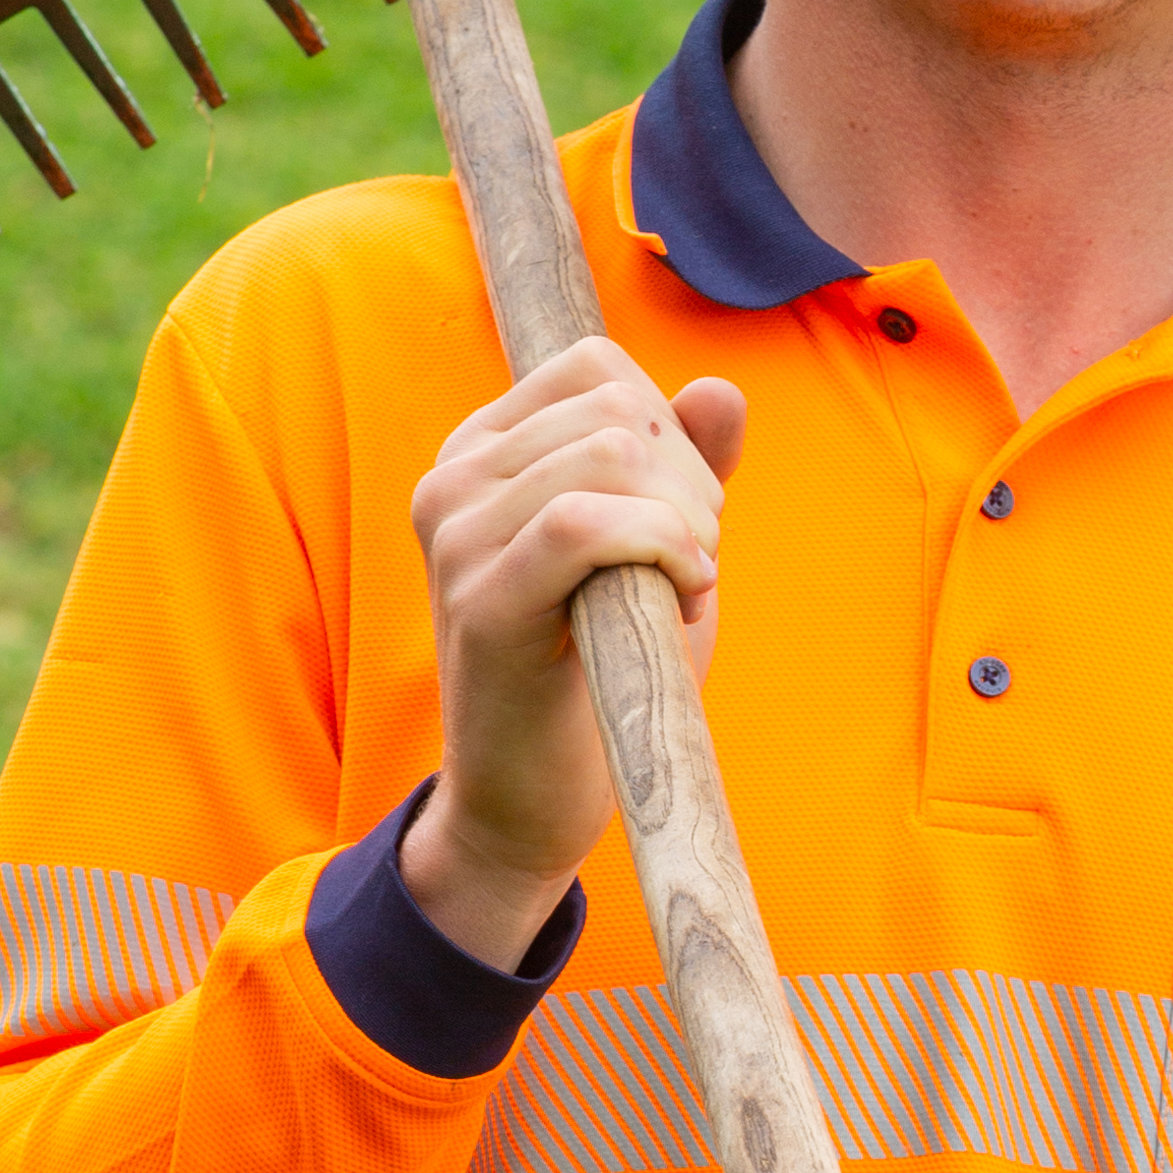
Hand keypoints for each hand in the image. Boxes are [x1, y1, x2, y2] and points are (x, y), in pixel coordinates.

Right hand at [399, 341, 745, 970]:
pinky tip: (685, 597)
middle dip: (690, 482)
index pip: (597, 368)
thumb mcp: (653, 553)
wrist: (528, 804)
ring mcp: (456, 536)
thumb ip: (685, 468)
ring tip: (679, 590)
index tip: (681, 515)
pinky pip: (583, 522)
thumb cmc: (598, 674)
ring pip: (611, 455)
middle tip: (689, 563)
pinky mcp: (480, 601)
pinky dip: (663, 547)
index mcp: (481, 453)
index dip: (670, 429)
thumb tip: (720, 389)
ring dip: (686, 522)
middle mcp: (452, 480)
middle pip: (617, 407)